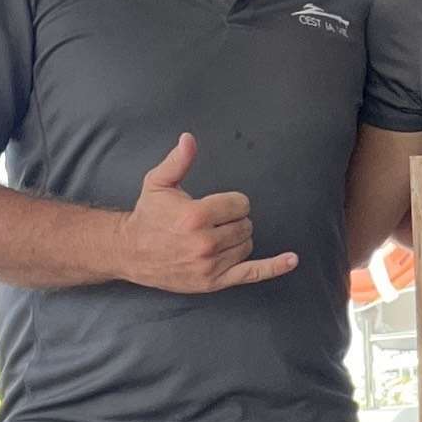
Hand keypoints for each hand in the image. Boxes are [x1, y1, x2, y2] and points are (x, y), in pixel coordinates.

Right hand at [116, 132, 297, 291]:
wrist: (129, 252)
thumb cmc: (148, 215)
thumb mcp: (159, 183)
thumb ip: (178, 160)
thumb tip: (189, 138)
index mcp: (195, 216)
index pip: (241, 204)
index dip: (232, 203)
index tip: (215, 206)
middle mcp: (204, 243)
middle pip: (246, 224)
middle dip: (233, 220)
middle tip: (211, 222)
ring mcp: (209, 265)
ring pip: (247, 245)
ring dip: (237, 239)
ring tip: (213, 237)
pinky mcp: (213, 282)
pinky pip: (251, 274)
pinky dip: (274, 267)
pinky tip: (291, 260)